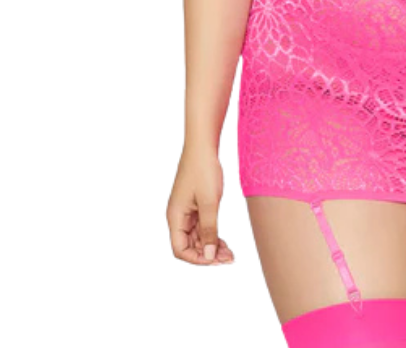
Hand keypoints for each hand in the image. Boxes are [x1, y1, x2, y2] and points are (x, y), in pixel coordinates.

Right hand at [166, 147, 235, 266]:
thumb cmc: (204, 170)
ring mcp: (187, 211)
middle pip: (190, 246)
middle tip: (229, 259)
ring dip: (212, 247)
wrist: (203, 144)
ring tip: (230, 254)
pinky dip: (213, 235)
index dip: (198, 259)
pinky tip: (225, 242)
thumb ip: (209, 230)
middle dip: (208, 255)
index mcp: (176, 217)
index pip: (180, 250)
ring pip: (197, 237)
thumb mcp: (209, 202)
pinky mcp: (196, 205)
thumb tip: (208, 257)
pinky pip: (202, 227)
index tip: (217, 260)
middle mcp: (179, 217)